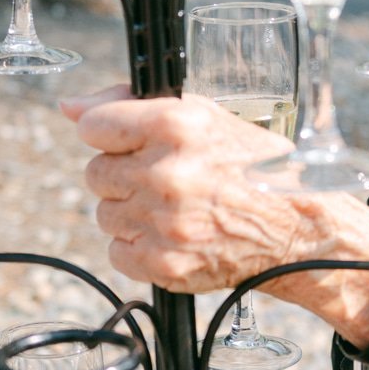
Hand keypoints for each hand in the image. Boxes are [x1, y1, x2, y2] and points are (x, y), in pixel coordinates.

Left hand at [61, 91, 368, 342]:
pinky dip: (140, 247)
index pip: (94, 126)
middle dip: (124, 175)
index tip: (131, 143)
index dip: (111, 135)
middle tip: (165, 179)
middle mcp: (167, 172)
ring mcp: (163, 222)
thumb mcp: (205, 117)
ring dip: (132, 212)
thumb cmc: (253, 167)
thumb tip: (70, 108)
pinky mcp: (164, 263)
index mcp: (176, 125)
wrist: (298, 228)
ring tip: (174, 208)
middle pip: (96, 173)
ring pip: (105, 213)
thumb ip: (131, 106)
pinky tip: (174, 234)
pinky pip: (118, 252)